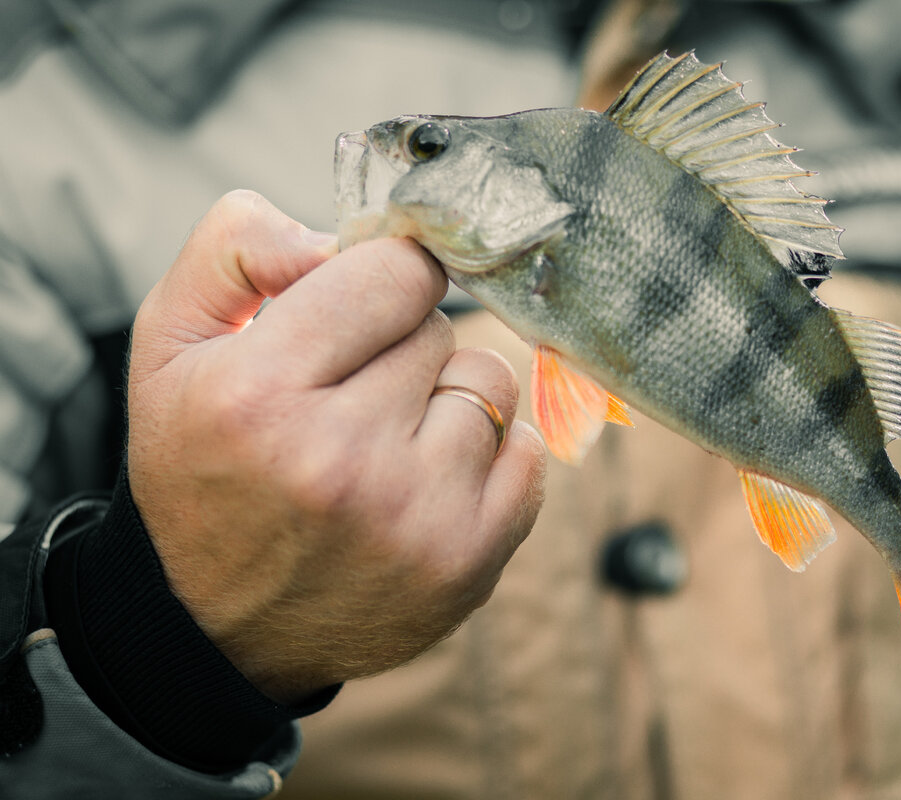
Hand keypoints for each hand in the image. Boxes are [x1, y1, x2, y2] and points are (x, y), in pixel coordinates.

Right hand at [126, 190, 545, 702]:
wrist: (220, 628)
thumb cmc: (205, 472)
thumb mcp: (170, 347)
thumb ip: (236, 250)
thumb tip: (334, 232)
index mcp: (262, 395)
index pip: (395, 271)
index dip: (381, 276)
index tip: (362, 304)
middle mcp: (344, 459)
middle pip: (440, 325)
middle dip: (401, 340)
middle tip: (352, 389)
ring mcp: (418, 516)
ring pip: (488, 381)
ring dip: (447, 395)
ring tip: (388, 437)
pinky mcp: (472, 559)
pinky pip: (527, 450)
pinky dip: (489, 451)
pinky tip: (429, 476)